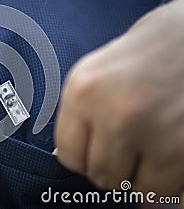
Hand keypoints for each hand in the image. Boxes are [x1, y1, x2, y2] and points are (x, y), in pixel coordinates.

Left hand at [55, 0, 183, 196]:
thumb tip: (79, 154)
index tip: (94, 150)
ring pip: (137, 190)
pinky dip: (170, 182)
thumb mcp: (101, 70)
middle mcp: (117, 113)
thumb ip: (85, 114)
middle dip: (114, 166)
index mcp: (85, 90)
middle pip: (101, 175)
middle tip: (127, 147)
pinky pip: (170, 192)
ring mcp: (156, 133)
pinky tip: (170, 153)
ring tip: (152, 145)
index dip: (83, 155)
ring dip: (143, 175)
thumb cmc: (153, 47)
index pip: (68, 155)